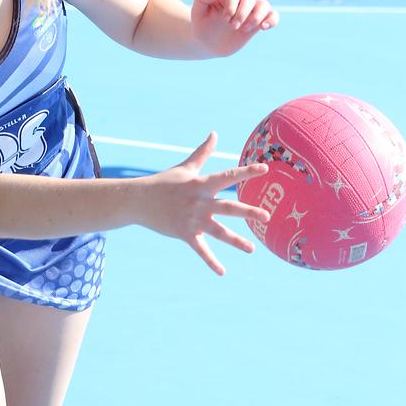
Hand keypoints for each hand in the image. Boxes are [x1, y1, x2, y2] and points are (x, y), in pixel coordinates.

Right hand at [142, 133, 270, 274]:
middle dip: (247, 212)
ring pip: (218, 231)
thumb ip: (203, 152)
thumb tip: (215, 133)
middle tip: (266, 216)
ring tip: (252, 249)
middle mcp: (199, 202)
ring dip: (236, 241)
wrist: (139, 200)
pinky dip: (211, 261)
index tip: (265, 169)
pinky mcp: (185, 233)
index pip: (228, 176)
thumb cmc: (164, 182)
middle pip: (227, 207)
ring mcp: (192, 219)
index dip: (246, 172)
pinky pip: (201, 249)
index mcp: (201, 184)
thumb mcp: (186, 167)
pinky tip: (222, 272)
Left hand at [190, 0, 278, 56]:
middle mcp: (240, 0)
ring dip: (257, 16)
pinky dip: (272, 19)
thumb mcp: (197, 11)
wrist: (208, 42)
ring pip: (263, 4)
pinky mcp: (258, 22)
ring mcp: (250, 10)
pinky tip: (264, 28)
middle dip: (242, 13)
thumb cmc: (202, 24)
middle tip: (232, 26)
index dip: (231, 5)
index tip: (225, 19)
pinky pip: (272, 15)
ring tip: (245, 29)